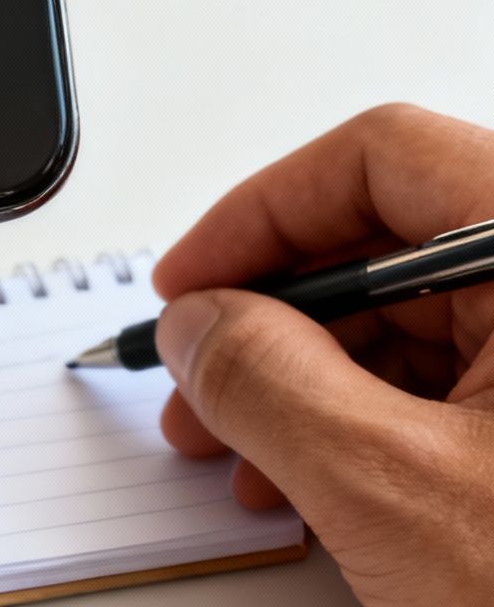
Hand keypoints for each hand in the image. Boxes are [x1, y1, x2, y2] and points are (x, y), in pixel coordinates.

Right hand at [152, 104, 493, 605]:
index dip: (261, 216)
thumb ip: (266, 380)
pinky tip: (319, 488)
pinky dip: (372, 425)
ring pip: (421, 320)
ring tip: (243, 459)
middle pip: (395, 242)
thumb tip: (197, 322)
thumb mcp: (394, 488)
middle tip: (199, 381)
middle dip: (274, 319)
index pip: (383, 161)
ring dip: (309, 383)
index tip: (189, 285)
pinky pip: (461, 385)